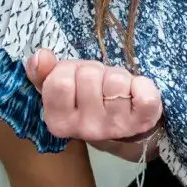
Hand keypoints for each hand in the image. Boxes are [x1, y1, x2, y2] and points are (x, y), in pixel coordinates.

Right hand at [26, 49, 162, 142]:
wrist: (122, 127)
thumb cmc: (86, 101)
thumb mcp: (60, 88)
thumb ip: (43, 73)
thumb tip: (41, 56)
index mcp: (59, 122)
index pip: (59, 82)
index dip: (69, 70)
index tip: (74, 78)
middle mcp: (86, 129)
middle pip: (89, 75)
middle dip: (94, 71)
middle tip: (97, 83)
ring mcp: (115, 127)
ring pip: (116, 80)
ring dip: (117, 76)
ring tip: (114, 88)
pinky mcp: (142, 121)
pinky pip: (145, 93)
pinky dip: (142, 84)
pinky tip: (135, 93)